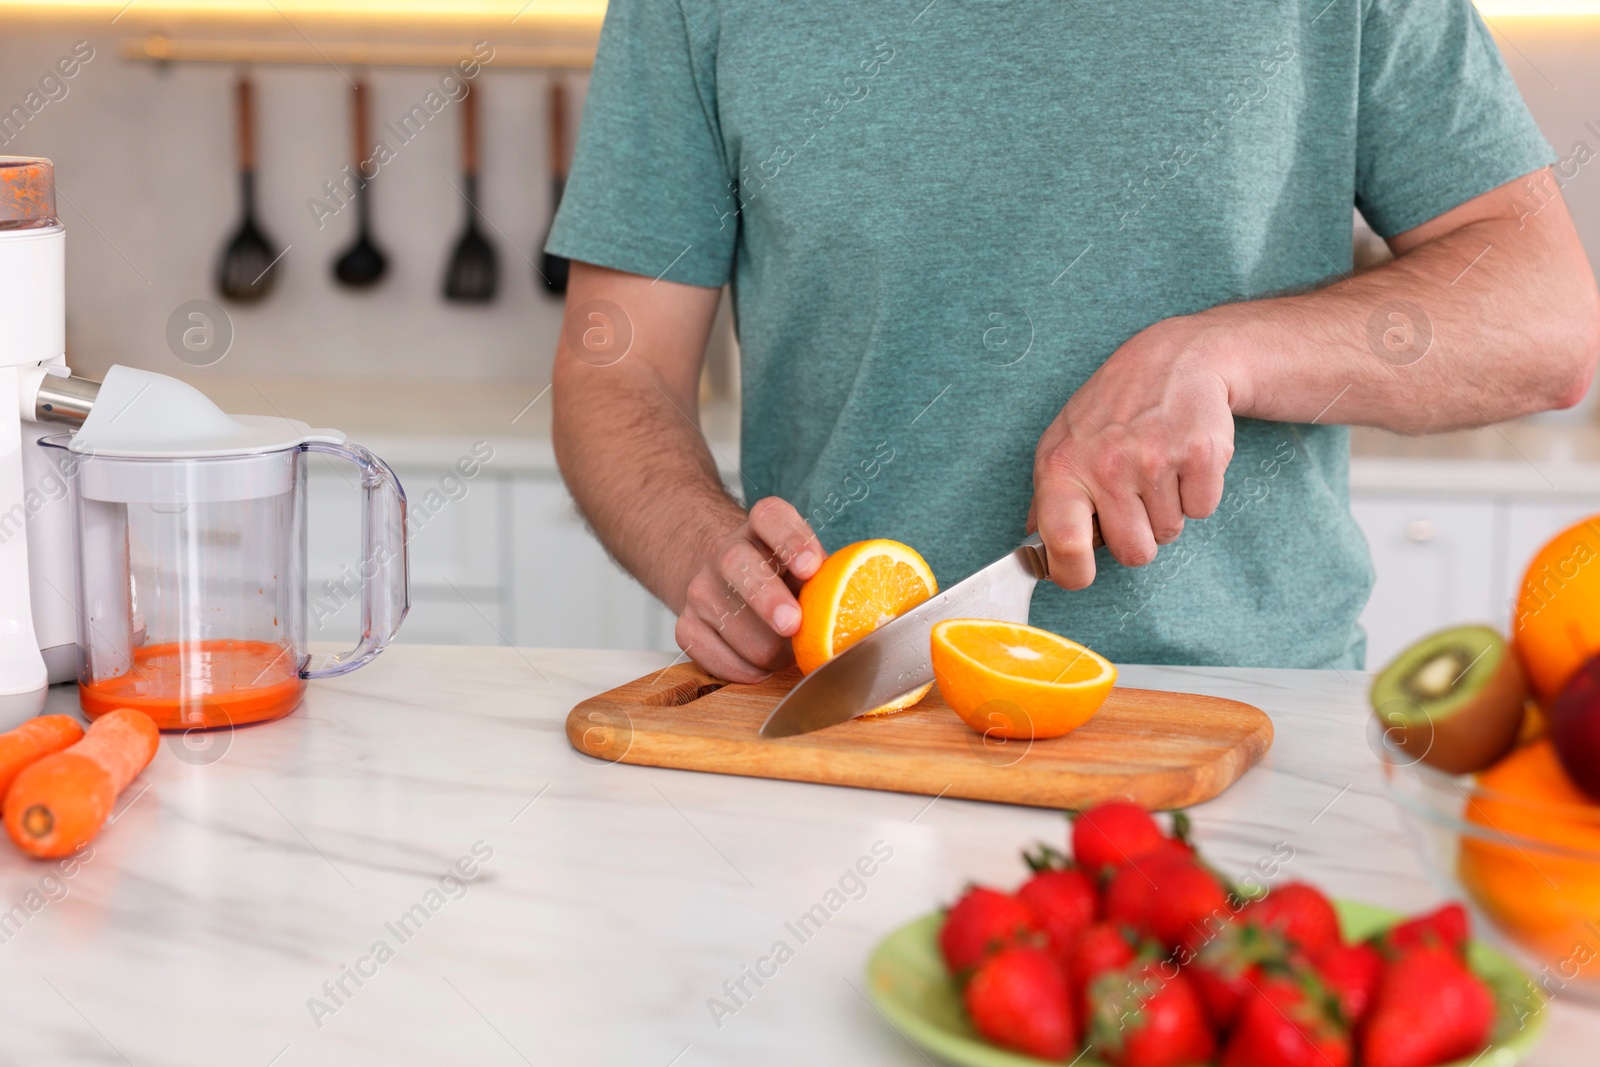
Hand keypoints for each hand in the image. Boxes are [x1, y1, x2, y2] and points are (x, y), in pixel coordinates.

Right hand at [675, 497, 824, 682]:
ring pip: (725, 618)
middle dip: (766, 597)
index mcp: (765, 524)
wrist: (730, 582)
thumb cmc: (786, 578)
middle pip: (738, 564)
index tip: (811, 567)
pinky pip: (706, 650)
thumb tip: (862, 615)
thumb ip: (832, 580)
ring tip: (787, 655)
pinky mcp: (686, 623)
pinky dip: (739, 668)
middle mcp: (727, 549)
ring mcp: (701, 586)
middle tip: (792, 624)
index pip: (772, 517)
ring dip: (763, 647)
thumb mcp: (811, 566)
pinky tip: (760, 670)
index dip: (791, 540)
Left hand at [1029, 316, 1235, 589]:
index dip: (1073, 573)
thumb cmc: (1112, 410)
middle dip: (1139, 536)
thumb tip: (1037, 551)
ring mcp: (1154, 459)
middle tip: (1135, 497)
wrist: (1174, 360)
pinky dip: (1197, 493)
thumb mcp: (1064, 444)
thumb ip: (1048, 500)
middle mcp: (1106, 464)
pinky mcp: (1200, 454)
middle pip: (1133, 553)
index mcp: (1062, 467)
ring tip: (1157, 468)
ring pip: (1169, 533)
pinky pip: (1202, 511)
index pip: (1062, 544)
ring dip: (1167, 510)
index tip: (1080, 573)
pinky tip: (1183, 459)